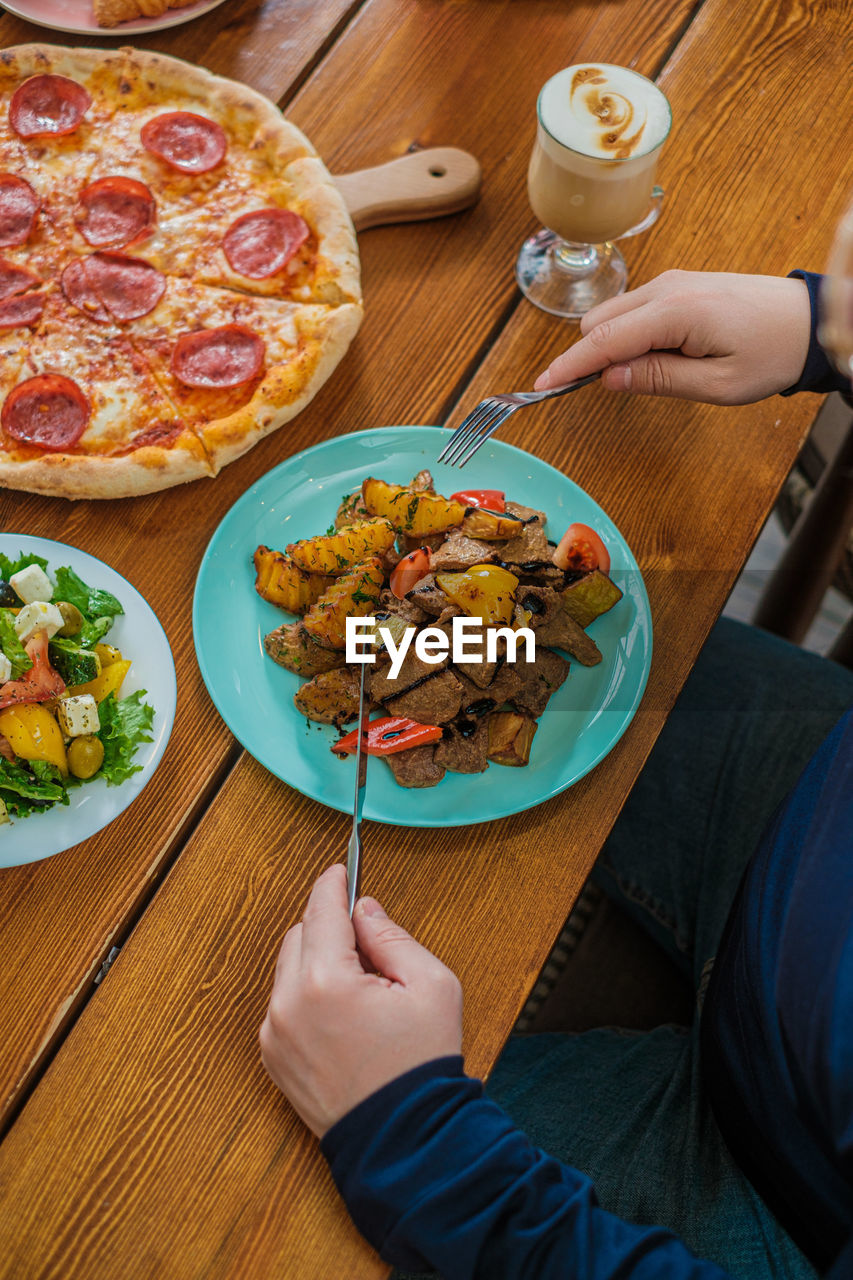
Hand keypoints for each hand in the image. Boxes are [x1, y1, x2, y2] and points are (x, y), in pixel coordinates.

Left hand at [260, 864, 462, 1137]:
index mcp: (325, 981)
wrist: (404, 1140)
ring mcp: (276, 1034)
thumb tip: (364, 910)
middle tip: (371, 950)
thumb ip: (392, 936)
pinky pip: (284, 1004)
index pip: (321, 911)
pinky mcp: (273, 1057)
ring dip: (317, 963)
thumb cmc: (421, 1064)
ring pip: (289, 969)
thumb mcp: (431, 985)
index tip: (340, 871)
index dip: (332, 885)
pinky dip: (307, 996)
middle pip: (300, 934)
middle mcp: (289, 1004)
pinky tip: (344, 1017)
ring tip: (362, 992)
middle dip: (330, 930)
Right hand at [534, 270, 811, 404]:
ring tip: (657, 372)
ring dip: (613, 347)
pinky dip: (629, 335)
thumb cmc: (771, 353)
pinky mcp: (677, 286)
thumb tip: (609, 379)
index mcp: (676, 312)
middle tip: (624, 389)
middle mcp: (667, 288)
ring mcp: (671, 283)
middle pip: (598, 323)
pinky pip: (633, 311)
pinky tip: (660, 355)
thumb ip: (658, 380)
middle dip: (592, 358)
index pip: (604, 341)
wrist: (808, 321)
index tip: (540, 386)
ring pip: (612, 315)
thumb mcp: (716, 385)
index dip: (569, 367)